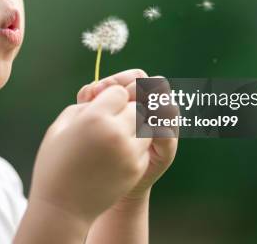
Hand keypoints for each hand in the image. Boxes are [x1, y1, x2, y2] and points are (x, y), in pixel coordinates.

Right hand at [27, 84, 151, 225]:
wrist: (61, 208)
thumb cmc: (55, 163)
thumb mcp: (60, 126)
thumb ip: (84, 105)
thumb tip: (102, 94)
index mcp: (94, 118)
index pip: (118, 91)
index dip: (110, 95)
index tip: (101, 104)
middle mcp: (116, 132)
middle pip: (135, 106)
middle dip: (126, 108)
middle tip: (113, 116)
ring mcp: (129, 152)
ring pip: (145, 124)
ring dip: (134, 124)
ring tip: (117, 131)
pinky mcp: (136, 168)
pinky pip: (144, 144)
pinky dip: (136, 142)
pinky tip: (119, 149)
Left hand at [77, 69, 178, 199]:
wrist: (107, 180)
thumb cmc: (97, 143)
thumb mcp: (89, 118)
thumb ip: (89, 100)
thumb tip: (89, 90)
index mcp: (137, 96)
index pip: (136, 77)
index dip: (119, 80)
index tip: (97, 91)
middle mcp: (154, 107)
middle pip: (156, 85)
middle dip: (135, 91)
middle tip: (112, 103)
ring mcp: (164, 126)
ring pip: (167, 106)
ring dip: (148, 108)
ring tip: (122, 118)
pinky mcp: (167, 147)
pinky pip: (167, 133)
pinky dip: (153, 130)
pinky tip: (132, 135)